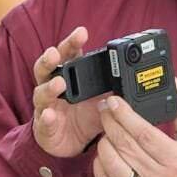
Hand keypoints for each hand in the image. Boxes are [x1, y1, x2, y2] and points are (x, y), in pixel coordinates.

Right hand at [32, 26, 105, 157]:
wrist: (74, 144)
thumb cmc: (86, 116)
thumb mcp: (105, 101)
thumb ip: (115, 89)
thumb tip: (134, 78)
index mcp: (70, 77)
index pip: (69, 55)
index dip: (73, 43)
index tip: (82, 32)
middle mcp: (53, 88)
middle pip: (47, 68)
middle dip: (50, 58)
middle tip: (56, 53)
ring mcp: (46, 106)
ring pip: (41, 93)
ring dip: (50, 87)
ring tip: (59, 84)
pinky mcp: (44, 126)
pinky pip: (43, 121)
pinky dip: (46, 118)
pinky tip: (50, 115)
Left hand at [92, 83, 176, 176]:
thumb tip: (173, 86)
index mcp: (175, 160)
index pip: (144, 133)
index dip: (126, 115)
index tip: (115, 101)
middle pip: (125, 144)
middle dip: (110, 122)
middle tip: (104, 108)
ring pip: (111, 162)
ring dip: (103, 142)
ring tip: (106, 131)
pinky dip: (99, 165)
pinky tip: (104, 154)